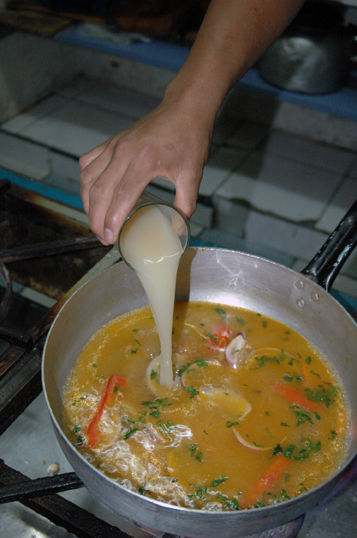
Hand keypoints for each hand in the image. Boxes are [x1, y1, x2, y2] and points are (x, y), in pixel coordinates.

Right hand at [79, 93, 212, 244]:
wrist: (185, 107)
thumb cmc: (190, 137)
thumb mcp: (193, 173)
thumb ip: (186, 202)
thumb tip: (180, 226)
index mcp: (144, 162)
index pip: (120, 197)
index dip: (112, 221)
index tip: (110, 238)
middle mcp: (123, 153)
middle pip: (99, 192)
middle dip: (96, 219)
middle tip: (102, 237)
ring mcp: (114, 146)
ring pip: (88, 178)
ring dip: (87, 203)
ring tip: (95, 221)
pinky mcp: (112, 142)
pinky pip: (88, 163)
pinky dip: (86, 182)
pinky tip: (91, 194)